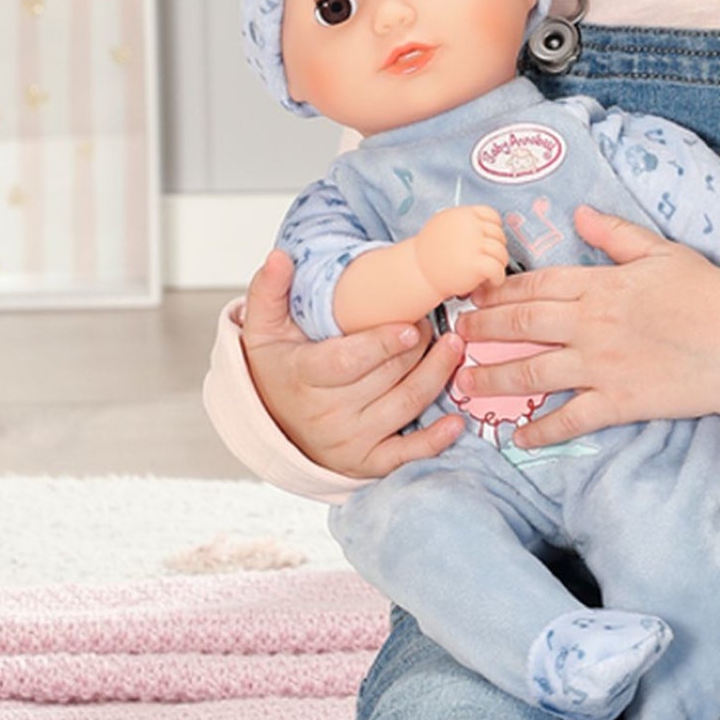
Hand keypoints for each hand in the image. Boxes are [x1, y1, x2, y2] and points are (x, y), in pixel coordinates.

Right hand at [238, 249, 464, 477]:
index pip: (346, 362)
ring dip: (435, 376)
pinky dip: (434, 441)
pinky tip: (455, 421)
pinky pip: (405, 455)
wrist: (275, 423)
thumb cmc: (278, 369)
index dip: (382, 345)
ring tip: (453, 346)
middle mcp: (326, 415)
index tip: (411, 327)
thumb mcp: (263, 328)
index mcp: (303, 377)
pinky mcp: (367, 462)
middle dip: (417, 349)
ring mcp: (348, 442)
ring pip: (404, 406)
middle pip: (385, 379)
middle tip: (435, 322)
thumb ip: (268, 290)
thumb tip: (279, 257)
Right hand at [415, 205, 509, 298]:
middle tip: (492, 259)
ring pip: (501, 252)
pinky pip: (498, 268)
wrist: (417, 272)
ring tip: (492, 272)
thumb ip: (465, 222)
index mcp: (463, 215)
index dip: (496, 229)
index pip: (492, 216)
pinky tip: (492, 281)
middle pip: (499, 235)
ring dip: (500, 264)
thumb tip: (487, 224)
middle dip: (498, 248)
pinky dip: (498, 277)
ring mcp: (473, 244)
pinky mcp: (475, 263)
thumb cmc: (429, 253)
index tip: (493, 240)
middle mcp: (469, 227)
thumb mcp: (444, 225)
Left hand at [452, 207, 719, 446]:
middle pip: (523, 325)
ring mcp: (602, 366)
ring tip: (465, 384)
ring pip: (534, 371)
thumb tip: (580, 214)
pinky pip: (570, 419)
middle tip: (456, 336)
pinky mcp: (618, 402)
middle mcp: (592, 325)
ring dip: (495, 378)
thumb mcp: (663, 252)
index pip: (537, 285)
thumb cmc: (709, 295)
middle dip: (484, 330)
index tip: (475, 295)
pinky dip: (541, 431)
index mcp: (602, 285)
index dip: (500, 291)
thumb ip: (616, 236)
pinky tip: (518, 437)